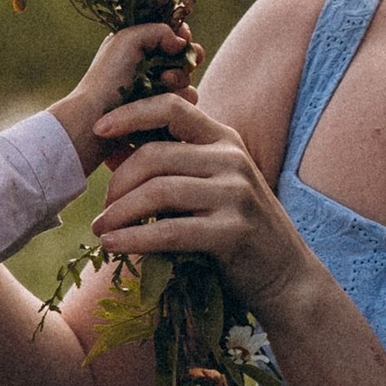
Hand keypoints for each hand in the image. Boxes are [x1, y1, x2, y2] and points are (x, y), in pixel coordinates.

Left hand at [49, 19, 191, 172]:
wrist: (97, 117)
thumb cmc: (108, 76)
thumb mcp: (128, 39)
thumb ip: (158, 31)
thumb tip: (181, 42)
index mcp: (137, 47)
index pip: (170, 35)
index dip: (182, 35)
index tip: (184, 37)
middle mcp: (148, 67)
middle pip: (184, 57)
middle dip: (186, 57)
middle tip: (184, 60)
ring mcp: (156, 90)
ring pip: (187, 79)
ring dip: (181, 78)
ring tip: (166, 81)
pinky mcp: (160, 112)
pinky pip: (185, 101)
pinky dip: (182, 98)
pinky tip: (169, 98)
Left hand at [92, 91, 318, 330]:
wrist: (286, 277)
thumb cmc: (235, 229)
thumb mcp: (207, 187)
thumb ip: (169, 166)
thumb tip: (112, 150)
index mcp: (223, 140)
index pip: (171, 108)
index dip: (131, 113)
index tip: (99, 129)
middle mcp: (231, 159)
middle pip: (155, 155)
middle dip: (119, 181)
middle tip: (103, 208)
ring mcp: (235, 194)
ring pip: (158, 191)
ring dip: (120, 212)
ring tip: (101, 230)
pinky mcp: (232, 231)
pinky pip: (170, 231)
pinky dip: (134, 238)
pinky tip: (113, 245)